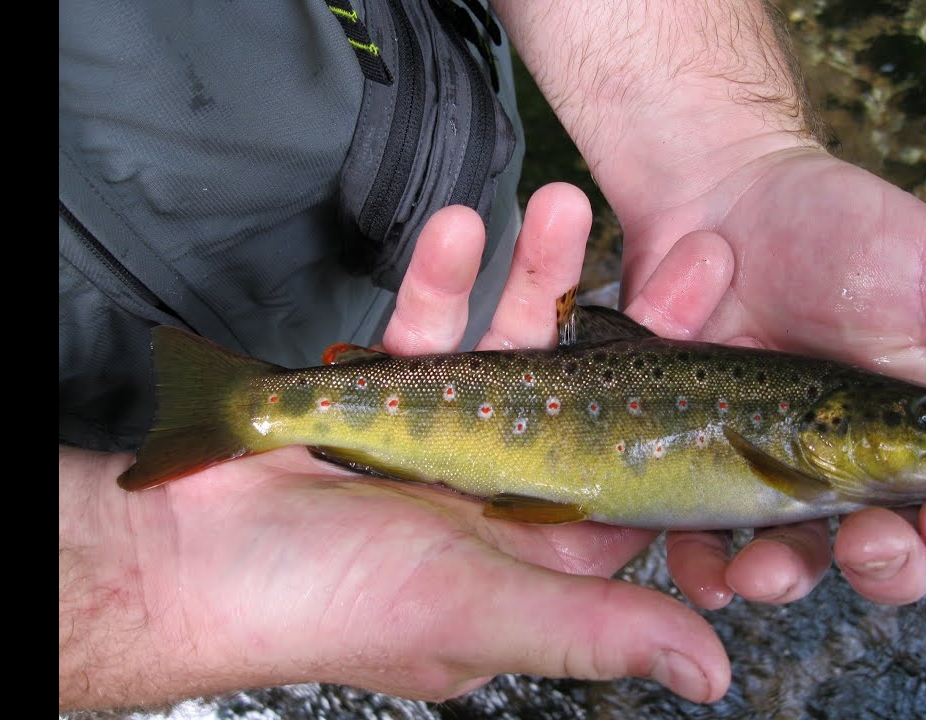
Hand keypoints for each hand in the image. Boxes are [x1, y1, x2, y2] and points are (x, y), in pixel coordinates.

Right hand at [58, 184, 736, 712]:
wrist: (188, 564)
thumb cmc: (332, 607)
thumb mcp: (477, 615)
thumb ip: (594, 628)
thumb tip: (714, 673)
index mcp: (541, 548)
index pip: (639, 475)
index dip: (692, 416)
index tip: (738, 352)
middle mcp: (505, 489)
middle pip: (591, 395)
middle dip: (638, 322)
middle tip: (700, 253)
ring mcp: (450, 434)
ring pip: (510, 344)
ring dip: (535, 275)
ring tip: (565, 205)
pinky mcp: (388, 392)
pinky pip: (426, 326)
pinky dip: (441, 279)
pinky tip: (458, 229)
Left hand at [489, 0, 925, 609]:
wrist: (724, 200)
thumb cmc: (848, 230)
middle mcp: (867, 469)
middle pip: (897, 559)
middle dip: (890, 566)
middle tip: (869, 538)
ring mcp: (785, 476)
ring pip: (801, 563)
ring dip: (789, 580)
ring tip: (764, 568)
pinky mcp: (713, 473)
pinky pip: (710, 543)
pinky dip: (708, 568)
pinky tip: (709, 568)